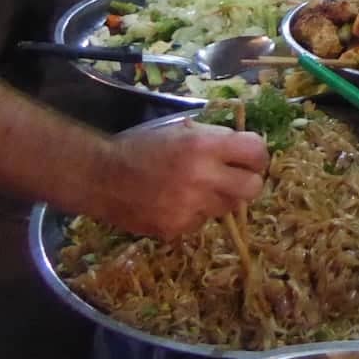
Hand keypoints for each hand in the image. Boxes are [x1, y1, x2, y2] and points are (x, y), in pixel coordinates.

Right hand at [95, 121, 268, 238]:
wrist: (101, 176)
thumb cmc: (142, 146)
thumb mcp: (181, 130)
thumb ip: (215, 138)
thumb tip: (247, 147)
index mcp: (204, 146)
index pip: (256, 152)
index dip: (257, 154)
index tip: (250, 156)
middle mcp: (202, 178)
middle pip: (253, 188)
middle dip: (247, 180)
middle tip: (234, 176)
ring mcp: (190, 207)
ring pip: (229, 207)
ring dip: (220, 197)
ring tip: (197, 187)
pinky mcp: (177, 229)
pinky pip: (202, 221)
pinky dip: (195, 212)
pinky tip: (175, 201)